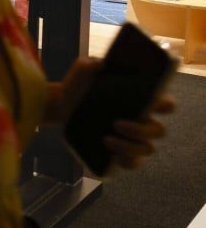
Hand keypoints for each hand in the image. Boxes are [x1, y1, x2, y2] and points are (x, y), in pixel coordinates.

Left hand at [60, 58, 175, 170]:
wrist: (61, 103)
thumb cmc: (80, 85)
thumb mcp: (82, 71)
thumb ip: (89, 65)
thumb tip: (99, 65)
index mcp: (140, 100)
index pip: (166, 104)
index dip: (166, 105)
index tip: (154, 105)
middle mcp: (142, 120)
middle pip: (158, 131)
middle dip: (142, 130)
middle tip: (117, 124)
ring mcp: (132, 138)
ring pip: (147, 149)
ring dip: (131, 147)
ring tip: (107, 140)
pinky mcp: (120, 152)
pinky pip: (133, 163)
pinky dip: (127, 162)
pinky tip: (113, 157)